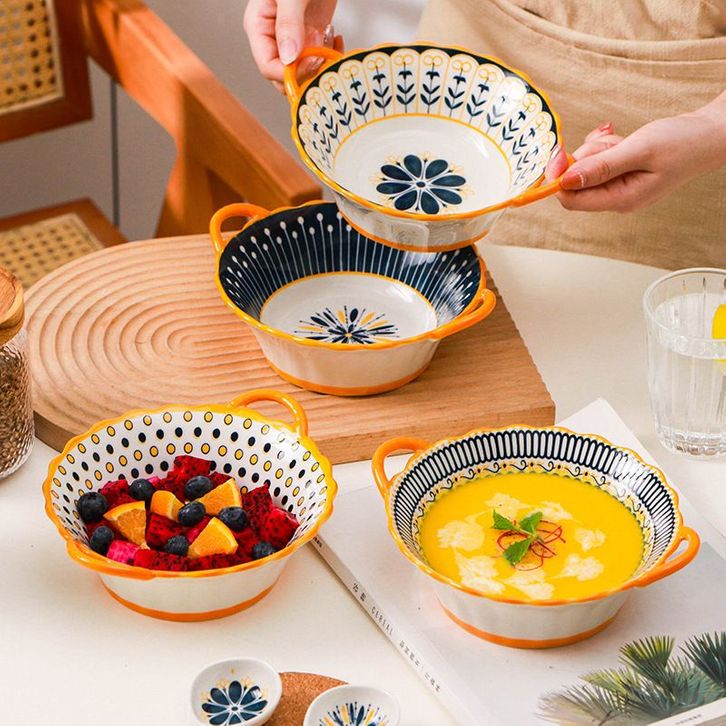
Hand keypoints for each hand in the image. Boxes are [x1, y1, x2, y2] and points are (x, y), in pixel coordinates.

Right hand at [244, 0, 341, 90]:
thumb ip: (289, 23)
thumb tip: (289, 58)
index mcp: (259, 26)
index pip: (267, 66)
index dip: (288, 73)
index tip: (311, 62)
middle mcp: (273, 38)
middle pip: (283, 76)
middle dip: (305, 72)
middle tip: (324, 56)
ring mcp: (292, 39)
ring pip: (301, 72)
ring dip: (320, 67)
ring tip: (332, 46)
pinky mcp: (310, 37)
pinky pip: (316, 61)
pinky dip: (329, 57)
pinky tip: (337, 42)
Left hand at [546, 94, 725, 212]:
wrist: (710, 133)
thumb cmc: (682, 142)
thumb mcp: (640, 150)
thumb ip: (601, 167)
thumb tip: (565, 180)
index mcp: (621, 200)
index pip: (570, 199)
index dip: (559, 177)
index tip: (560, 151)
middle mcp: (616, 198)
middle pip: (576, 181)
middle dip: (587, 155)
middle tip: (612, 141)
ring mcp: (618, 186)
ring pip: (587, 165)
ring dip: (600, 147)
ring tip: (625, 140)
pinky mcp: (620, 173)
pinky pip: (599, 158)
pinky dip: (606, 145)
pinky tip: (622, 138)